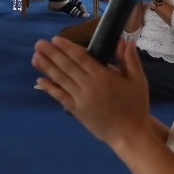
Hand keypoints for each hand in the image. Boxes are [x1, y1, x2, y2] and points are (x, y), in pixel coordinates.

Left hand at [32, 37, 151, 148]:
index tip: (55, 39)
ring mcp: (80, 99)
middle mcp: (88, 86)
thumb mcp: (138, 80)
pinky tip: (39, 80)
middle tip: (38, 43)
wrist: (130, 134)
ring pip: (60, 79)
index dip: (67, 48)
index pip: (81, 58)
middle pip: (67, 66)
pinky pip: (60, 96)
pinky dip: (49, 88)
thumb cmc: (135, 106)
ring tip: (35, 57)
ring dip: (46, 67)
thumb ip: (129, 59)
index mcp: (103, 76)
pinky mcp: (76, 111)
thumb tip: (124, 40)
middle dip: (52, 54)